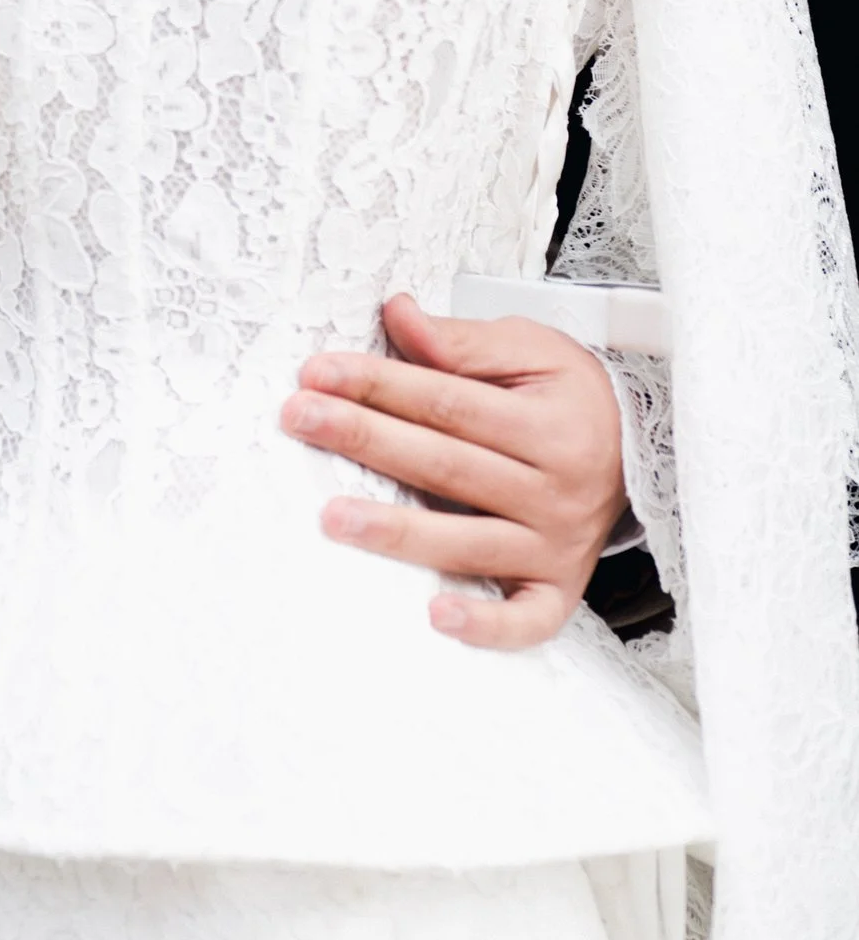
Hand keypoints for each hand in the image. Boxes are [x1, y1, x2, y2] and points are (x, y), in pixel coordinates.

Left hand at [282, 293, 629, 652]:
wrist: (640, 455)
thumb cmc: (572, 399)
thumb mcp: (532, 351)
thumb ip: (462, 341)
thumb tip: (398, 315)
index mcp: (548, 425)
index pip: (446, 402)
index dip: (379, 385)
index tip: (318, 373)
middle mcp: (555, 490)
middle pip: (445, 466)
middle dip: (366, 439)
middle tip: (299, 420)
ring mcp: (557, 546)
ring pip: (468, 541)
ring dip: (398, 533)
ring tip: (332, 517)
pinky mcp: (558, 590)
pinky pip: (526, 619)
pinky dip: (485, 624)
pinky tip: (436, 613)